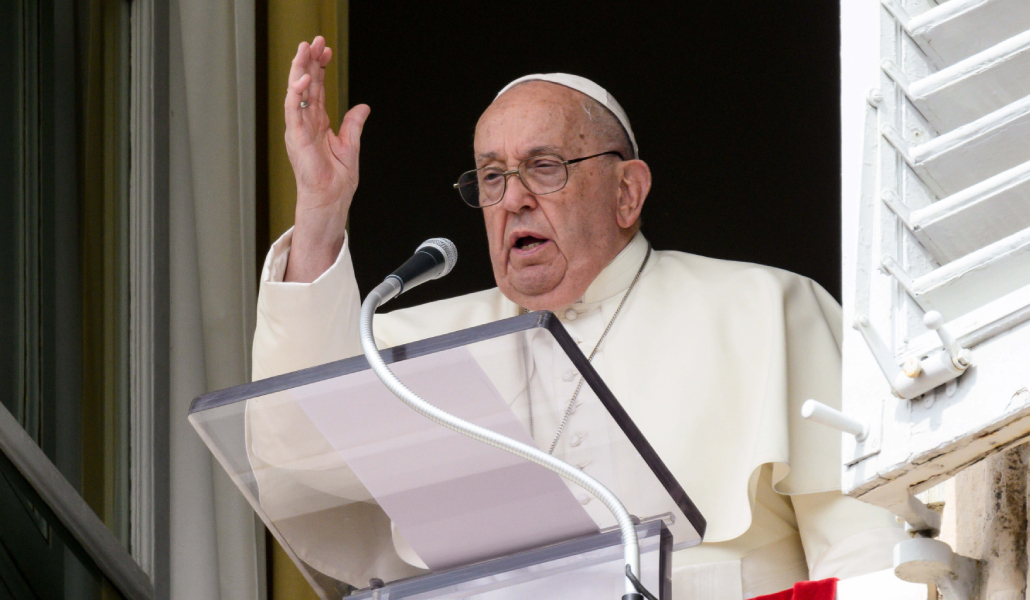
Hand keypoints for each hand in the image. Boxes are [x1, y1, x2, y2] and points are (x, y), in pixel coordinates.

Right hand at [283, 36, 370, 281]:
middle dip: (308, 61)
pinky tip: (303, 79)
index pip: (316, 89)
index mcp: (316, 124)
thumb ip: (353, 124)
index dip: (319, 68)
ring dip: (300, 70)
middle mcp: (305, 123)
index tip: (325, 50)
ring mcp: (299, 130)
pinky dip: (297, 94)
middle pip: (305, 85)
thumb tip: (363, 107)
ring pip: (295, 93)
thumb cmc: (336, 181)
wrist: (331, 201)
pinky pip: (293, 112)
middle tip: (314, 40)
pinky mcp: (297, 139)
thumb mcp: (351, 146)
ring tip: (305, 50)